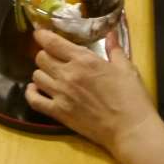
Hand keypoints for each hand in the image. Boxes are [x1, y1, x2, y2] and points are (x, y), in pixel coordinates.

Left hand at [25, 29, 157, 151]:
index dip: (42, 36)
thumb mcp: (126, 69)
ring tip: (50, 75)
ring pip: (36, 76)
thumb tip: (111, 33)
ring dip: (41, 73)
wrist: (130, 130)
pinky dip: (31, 93)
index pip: (53, 42)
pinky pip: (34, 100)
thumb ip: (114, 49)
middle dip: (45, 54)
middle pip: (41, 58)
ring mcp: (61, 94)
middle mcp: (67, 74)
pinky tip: (35, 90)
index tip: (40, 33)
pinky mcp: (59, 112)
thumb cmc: (132, 98)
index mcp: (84, 60)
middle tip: (54, 58)